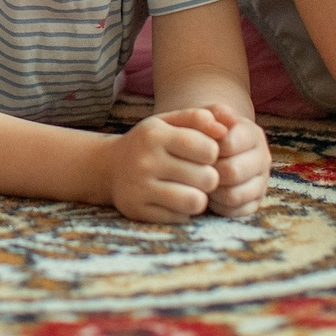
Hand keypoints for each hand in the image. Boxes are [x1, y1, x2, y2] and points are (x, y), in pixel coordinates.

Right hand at [100, 113, 223, 223]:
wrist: (109, 167)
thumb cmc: (150, 142)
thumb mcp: (169, 122)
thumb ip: (199, 118)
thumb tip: (225, 129)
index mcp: (155, 134)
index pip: (208, 149)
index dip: (213, 154)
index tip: (204, 153)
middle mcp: (145, 161)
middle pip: (207, 178)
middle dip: (209, 177)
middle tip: (197, 174)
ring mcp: (139, 188)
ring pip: (195, 202)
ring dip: (199, 197)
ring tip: (191, 189)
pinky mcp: (138, 211)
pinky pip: (180, 218)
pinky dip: (182, 211)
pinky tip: (172, 200)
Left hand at [166, 106, 271, 216]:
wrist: (212, 149)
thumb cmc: (206, 132)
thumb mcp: (207, 116)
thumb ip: (212, 114)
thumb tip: (219, 125)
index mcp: (252, 133)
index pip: (229, 144)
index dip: (207, 150)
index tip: (196, 150)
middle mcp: (263, 158)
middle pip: (233, 172)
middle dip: (209, 172)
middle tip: (194, 170)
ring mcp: (262, 182)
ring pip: (234, 195)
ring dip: (212, 191)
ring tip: (200, 182)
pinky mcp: (256, 202)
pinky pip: (235, 211)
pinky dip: (218, 206)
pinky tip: (209, 195)